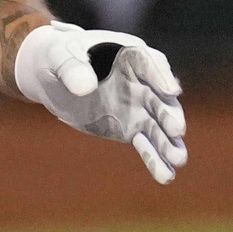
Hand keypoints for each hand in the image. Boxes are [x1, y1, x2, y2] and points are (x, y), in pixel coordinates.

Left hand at [13, 23, 186, 183]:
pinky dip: (155, 160)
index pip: (150, 63)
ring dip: (169, 143)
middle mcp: (142, 82)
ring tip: (178, 160)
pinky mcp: (131, 129)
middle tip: (177, 130)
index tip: (171, 90)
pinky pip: (147, 146)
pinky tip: (166, 176)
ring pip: (159, 127)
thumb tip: (85, 88)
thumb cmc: (59, 57)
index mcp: (130, 55)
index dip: (161, 76)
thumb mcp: (59, 56)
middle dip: (169, 114)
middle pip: (161, 99)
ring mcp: (139, 107)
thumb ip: (72, 69)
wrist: (53, 76)